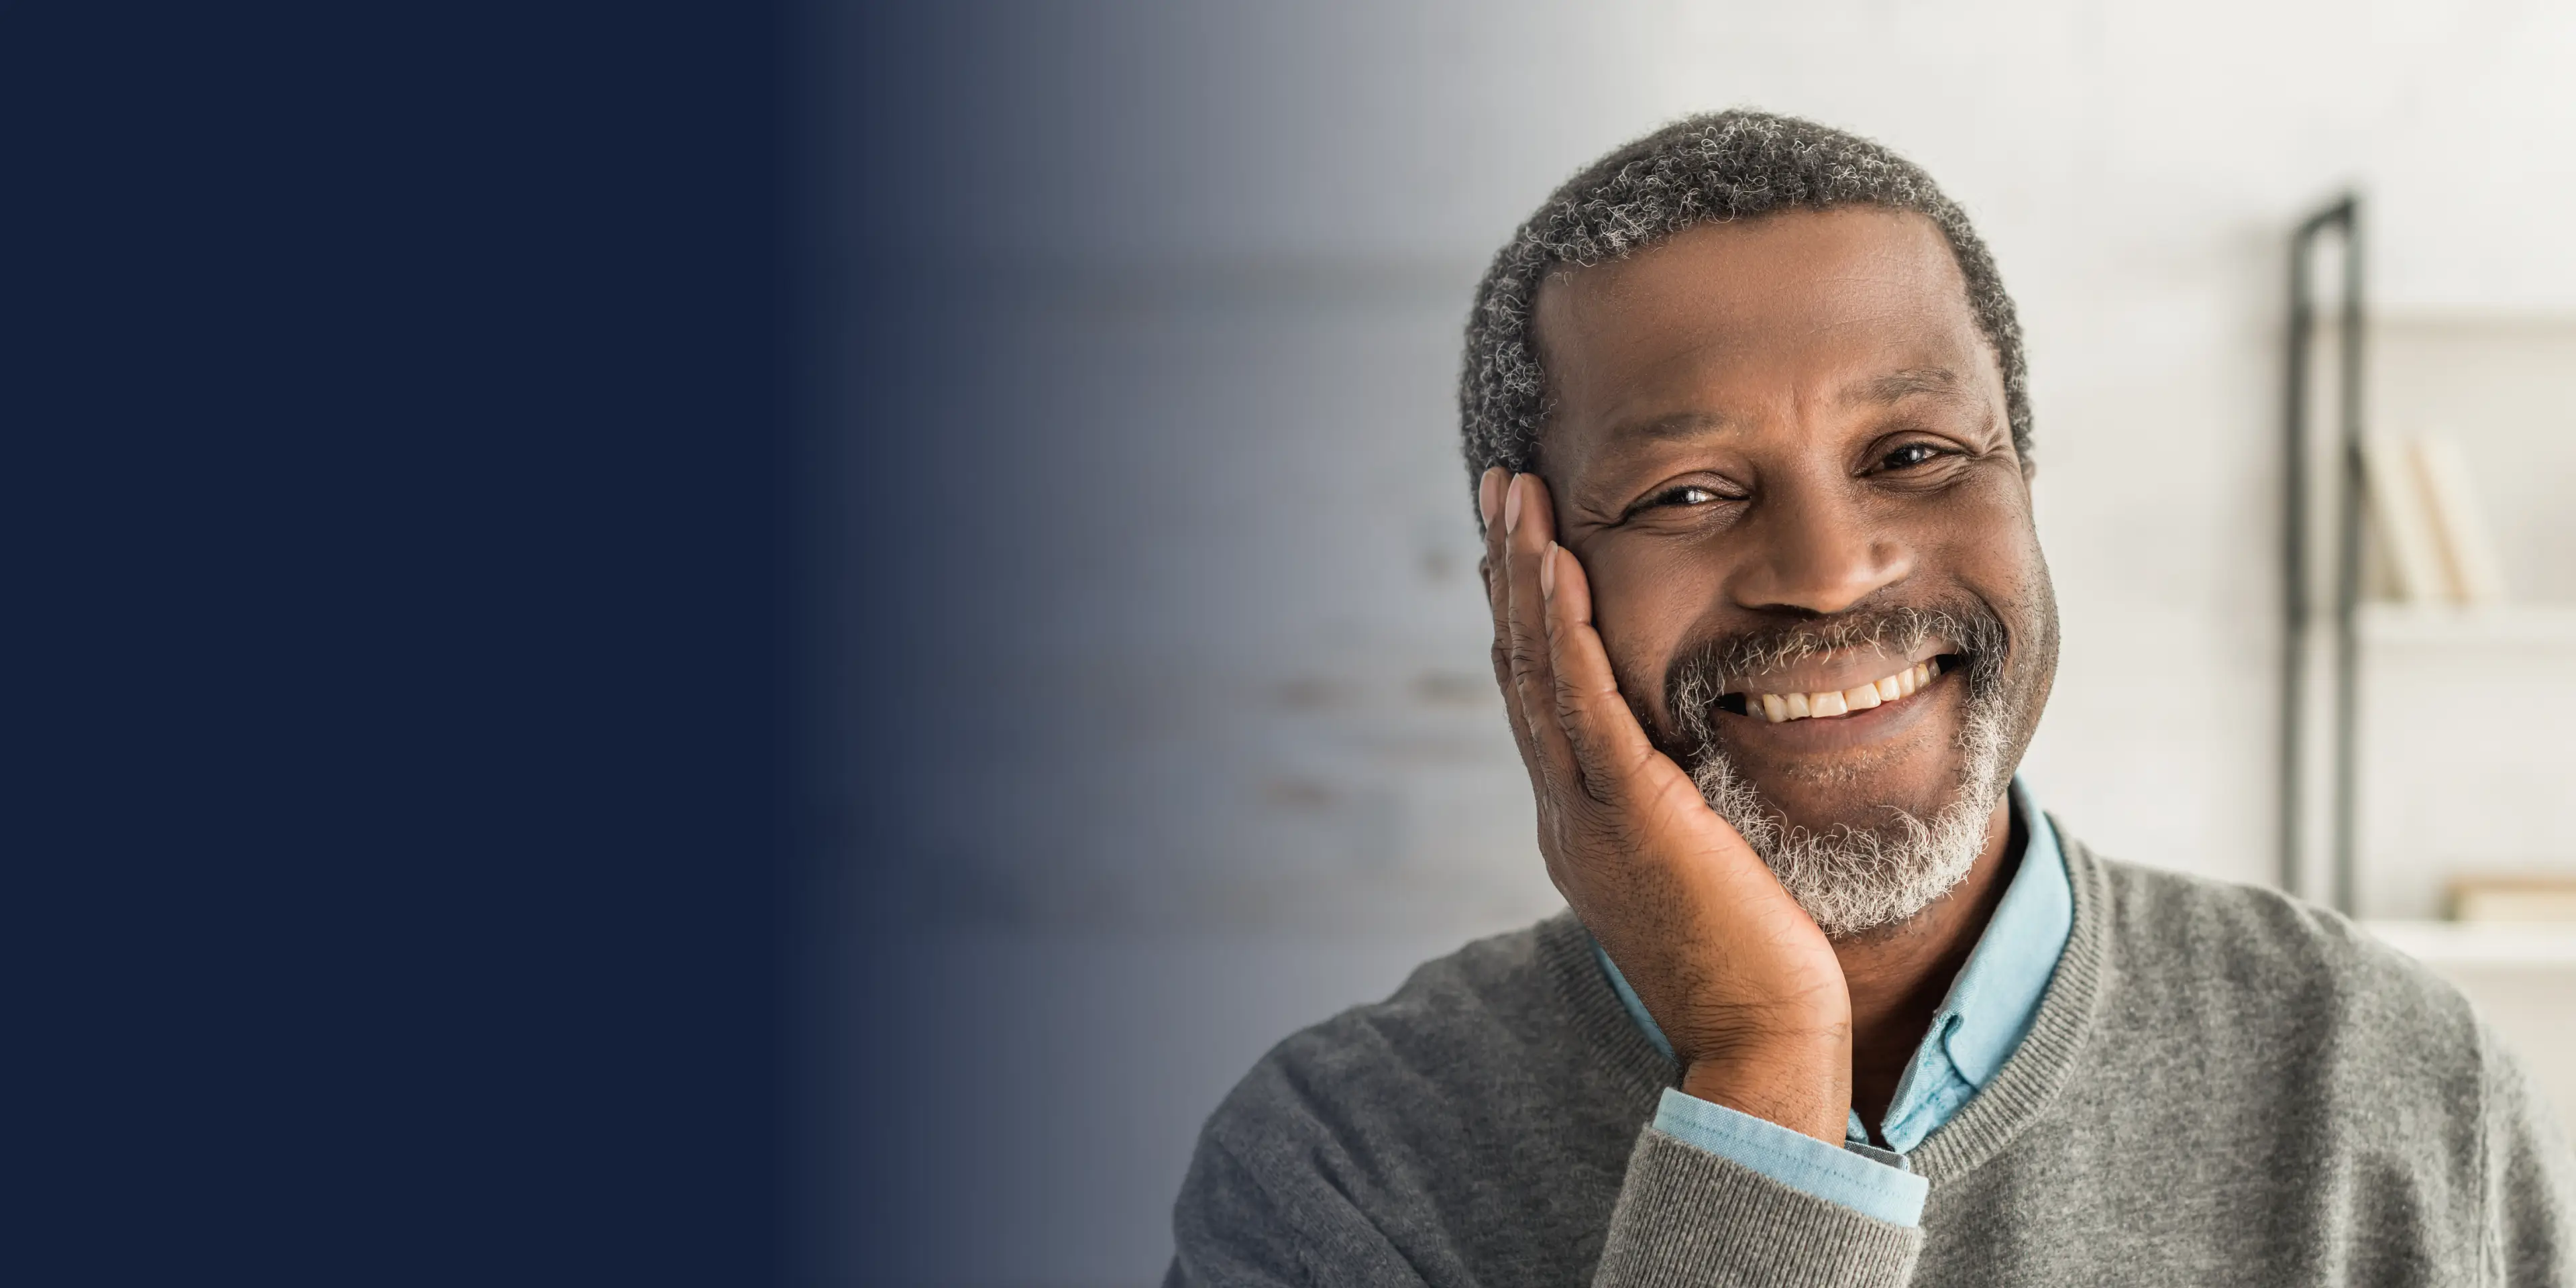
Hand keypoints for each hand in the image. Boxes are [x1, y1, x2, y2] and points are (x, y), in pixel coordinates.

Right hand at [1481, 469, 1853, 1142]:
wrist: (1764, 1038)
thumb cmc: (1760, 965)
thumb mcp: (1708, 864)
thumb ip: (1688, 809)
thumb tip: (1701, 770)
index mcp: (1583, 820)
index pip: (1542, 694)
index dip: (1526, 611)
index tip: (1526, 539)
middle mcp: (1566, 809)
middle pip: (1521, 665)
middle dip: (1509, 569)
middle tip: (1503, 485)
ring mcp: (1586, 810)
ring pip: (1537, 669)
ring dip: (1524, 571)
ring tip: (1517, 491)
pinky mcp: (1627, 810)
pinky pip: (1584, 700)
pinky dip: (1565, 627)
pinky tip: (1558, 561)